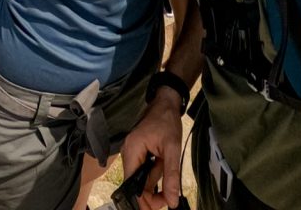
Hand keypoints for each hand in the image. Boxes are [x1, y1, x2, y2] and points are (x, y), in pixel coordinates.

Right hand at [121, 88, 183, 209]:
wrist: (166, 102)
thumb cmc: (167, 121)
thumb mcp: (172, 148)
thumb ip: (171, 175)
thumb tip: (172, 201)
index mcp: (132, 151)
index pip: (131, 185)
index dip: (143, 200)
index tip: (159, 206)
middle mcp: (128, 153)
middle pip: (135, 184)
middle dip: (152, 193)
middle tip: (169, 196)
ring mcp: (131, 153)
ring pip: (141, 178)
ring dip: (155, 180)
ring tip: (167, 166)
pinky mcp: (137, 152)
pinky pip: (143, 170)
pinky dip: (154, 172)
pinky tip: (162, 164)